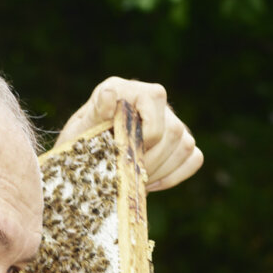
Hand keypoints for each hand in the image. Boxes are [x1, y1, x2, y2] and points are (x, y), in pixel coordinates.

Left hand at [56, 77, 202, 191]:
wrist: (82, 161)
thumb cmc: (79, 143)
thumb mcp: (79, 130)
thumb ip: (95, 113)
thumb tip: (109, 96)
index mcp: (128, 89)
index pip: (156, 98)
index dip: (146, 130)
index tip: (127, 150)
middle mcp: (153, 101)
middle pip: (174, 129)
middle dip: (151, 159)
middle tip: (129, 174)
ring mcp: (170, 121)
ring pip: (185, 145)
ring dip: (161, 170)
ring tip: (136, 179)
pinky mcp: (179, 144)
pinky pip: (194, 158)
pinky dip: (174, 176)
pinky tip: (150, 183)